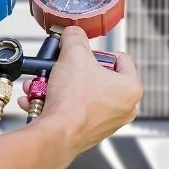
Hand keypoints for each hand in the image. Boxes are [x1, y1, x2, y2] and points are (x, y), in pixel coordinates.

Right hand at [17, 26, 141, 151]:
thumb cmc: (73, 102)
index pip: (120, 58)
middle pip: (96, 77)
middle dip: (72, 71)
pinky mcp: (87, 133)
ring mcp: (106, 123)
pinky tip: (37, 99)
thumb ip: (75, 37)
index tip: (83, 54)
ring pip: (80, 94)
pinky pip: (70, 111)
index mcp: (131, 88)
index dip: (98, 52)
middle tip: (60, 67)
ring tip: (42, 83)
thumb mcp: (74, 54)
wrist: (56, 135)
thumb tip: (73, 33)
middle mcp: (123, 108)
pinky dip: (53, 103)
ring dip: (58, 86)